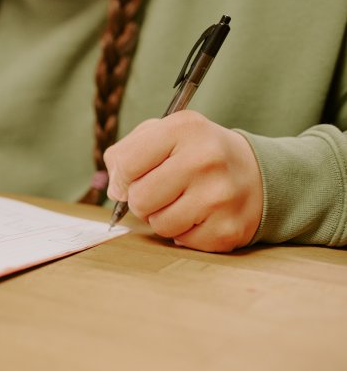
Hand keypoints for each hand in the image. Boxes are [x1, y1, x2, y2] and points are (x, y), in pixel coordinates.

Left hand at [105, 110, 262, 252]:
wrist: (257, 173)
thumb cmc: (197, 152)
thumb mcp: (166, 133)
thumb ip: (127, 152)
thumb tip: (114, 189)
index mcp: (184, 129)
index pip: (126, 163)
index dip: (121, 177)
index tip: (129, 179)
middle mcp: (205, 160)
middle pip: (139, 199)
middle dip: (140, 200)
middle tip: (159, 191)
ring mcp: (220, 196)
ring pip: (158, 224)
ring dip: (161, 218)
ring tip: (182, 201)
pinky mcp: (229, 229)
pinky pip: (181, 241)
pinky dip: (184, 232)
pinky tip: (200, 215)